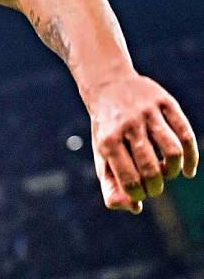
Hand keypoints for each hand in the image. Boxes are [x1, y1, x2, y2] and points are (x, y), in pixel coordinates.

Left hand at [89, 74, 197, 213]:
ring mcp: (148, 113)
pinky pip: (186, 133)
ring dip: (174, 171)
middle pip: (152, 168)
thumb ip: (111, 184)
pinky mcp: (165, 102)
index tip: (141, 194)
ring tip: (167, 173)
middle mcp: (128, 125)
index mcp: (108, 140)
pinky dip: (191, 157)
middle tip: (155, 187)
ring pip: (173, 151)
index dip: (139, 195)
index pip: (130, 180)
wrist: (107, 85)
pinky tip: (188, 170)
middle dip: (157, 186)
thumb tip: (134, 208)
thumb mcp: (101, 153)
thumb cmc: (107, 128)